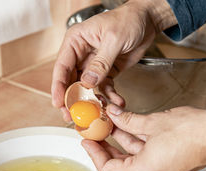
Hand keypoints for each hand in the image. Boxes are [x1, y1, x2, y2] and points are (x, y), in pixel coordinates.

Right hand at [51, 0, 176, 120]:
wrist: (147, 21)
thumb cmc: (128, 20)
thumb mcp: (114, 39)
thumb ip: (100, 63)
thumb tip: (87, 82)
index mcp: (76, 41)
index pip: (62, 67)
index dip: (59, 87)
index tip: (58, 103)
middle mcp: (82, 54)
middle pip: (71, 81)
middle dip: (72, 99)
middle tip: (72, 116)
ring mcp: (94, 64)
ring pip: (88, 88)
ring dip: (93, 101)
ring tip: (98, 113)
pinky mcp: (106, 71)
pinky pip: (105, 88)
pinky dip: (110, 97)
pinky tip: (116, 102)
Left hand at [82, 105, 205, 170]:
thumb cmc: (192, 132)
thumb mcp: (153, 123)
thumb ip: (128, 120)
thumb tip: (113, 114)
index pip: (108, 169)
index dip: (94, 154)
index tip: (87, 140)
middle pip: (119, 165)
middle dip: (106, 146)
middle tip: (94, 130)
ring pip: (132, 158)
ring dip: (120, 141)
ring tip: (108, 122)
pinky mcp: (168, 165)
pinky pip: (145, 155)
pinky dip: (136, 142)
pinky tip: (127, 125)